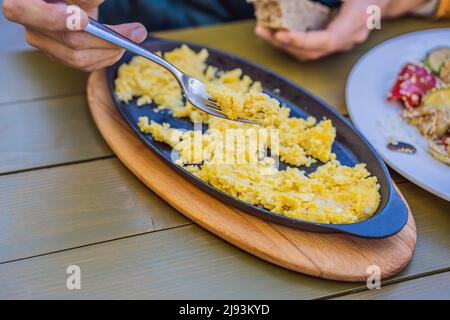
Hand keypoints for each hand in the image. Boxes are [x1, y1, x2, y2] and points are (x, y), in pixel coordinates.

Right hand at [3, 0, 147, 70]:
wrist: (69, 1)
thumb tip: (94, 8)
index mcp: (23, 1)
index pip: (19, 10)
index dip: (53, 18)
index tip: (83, 19)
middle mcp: (29, 25)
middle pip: (68, 40)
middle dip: (108, 39)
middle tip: (137, 32)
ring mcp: (43, 44)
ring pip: (78, 58)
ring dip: (112, 50)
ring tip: (134, 38)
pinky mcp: (58, 56)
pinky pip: (83, 65)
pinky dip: (106, 58)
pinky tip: (121, 49)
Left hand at [255, 0, 426, 60]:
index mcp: (357, 19)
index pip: (327, 40)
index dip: (303, 40)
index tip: (281, 34)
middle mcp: (350, 36)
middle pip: (314, 50)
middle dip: (285, 44)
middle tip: (263, 30)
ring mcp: (344, 41)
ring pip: (311, 52)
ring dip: (285, 45)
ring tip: (265, 31)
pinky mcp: (337, 40)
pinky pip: (312, 47)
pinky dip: (294, 42)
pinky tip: (278, 32)